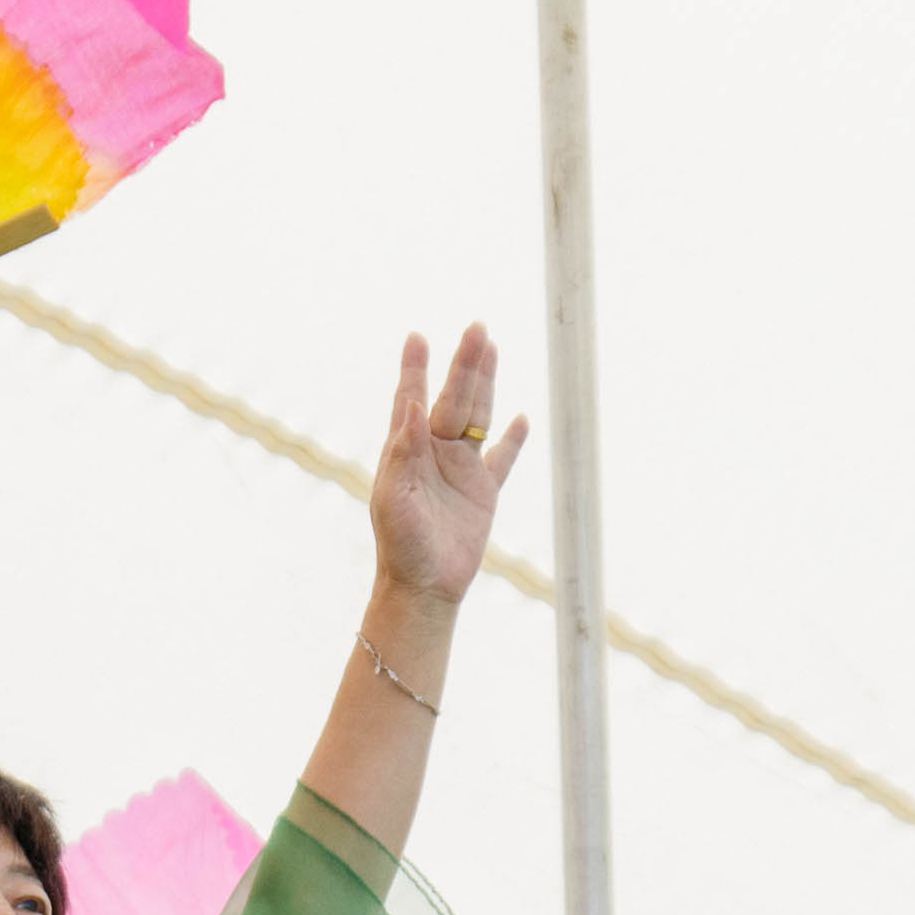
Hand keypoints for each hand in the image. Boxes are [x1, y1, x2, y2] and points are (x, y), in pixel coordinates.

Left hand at [370, 325, 527, 597]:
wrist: (424, 587)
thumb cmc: (400, 545)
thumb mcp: (393, 497)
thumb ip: (402, 450)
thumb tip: (411, 404)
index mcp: (407, 452)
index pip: (412, 399)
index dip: (414, 368)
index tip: (416, 337)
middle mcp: (434, 454)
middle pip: (453, 398)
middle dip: (464, 364)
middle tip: (476, 328)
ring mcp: (461, 470)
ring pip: (478, 416)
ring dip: (485, 384)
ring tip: (492, 349)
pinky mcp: (483, 493)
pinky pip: (503, 459)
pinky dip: (513, 440)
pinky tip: (521, 417)